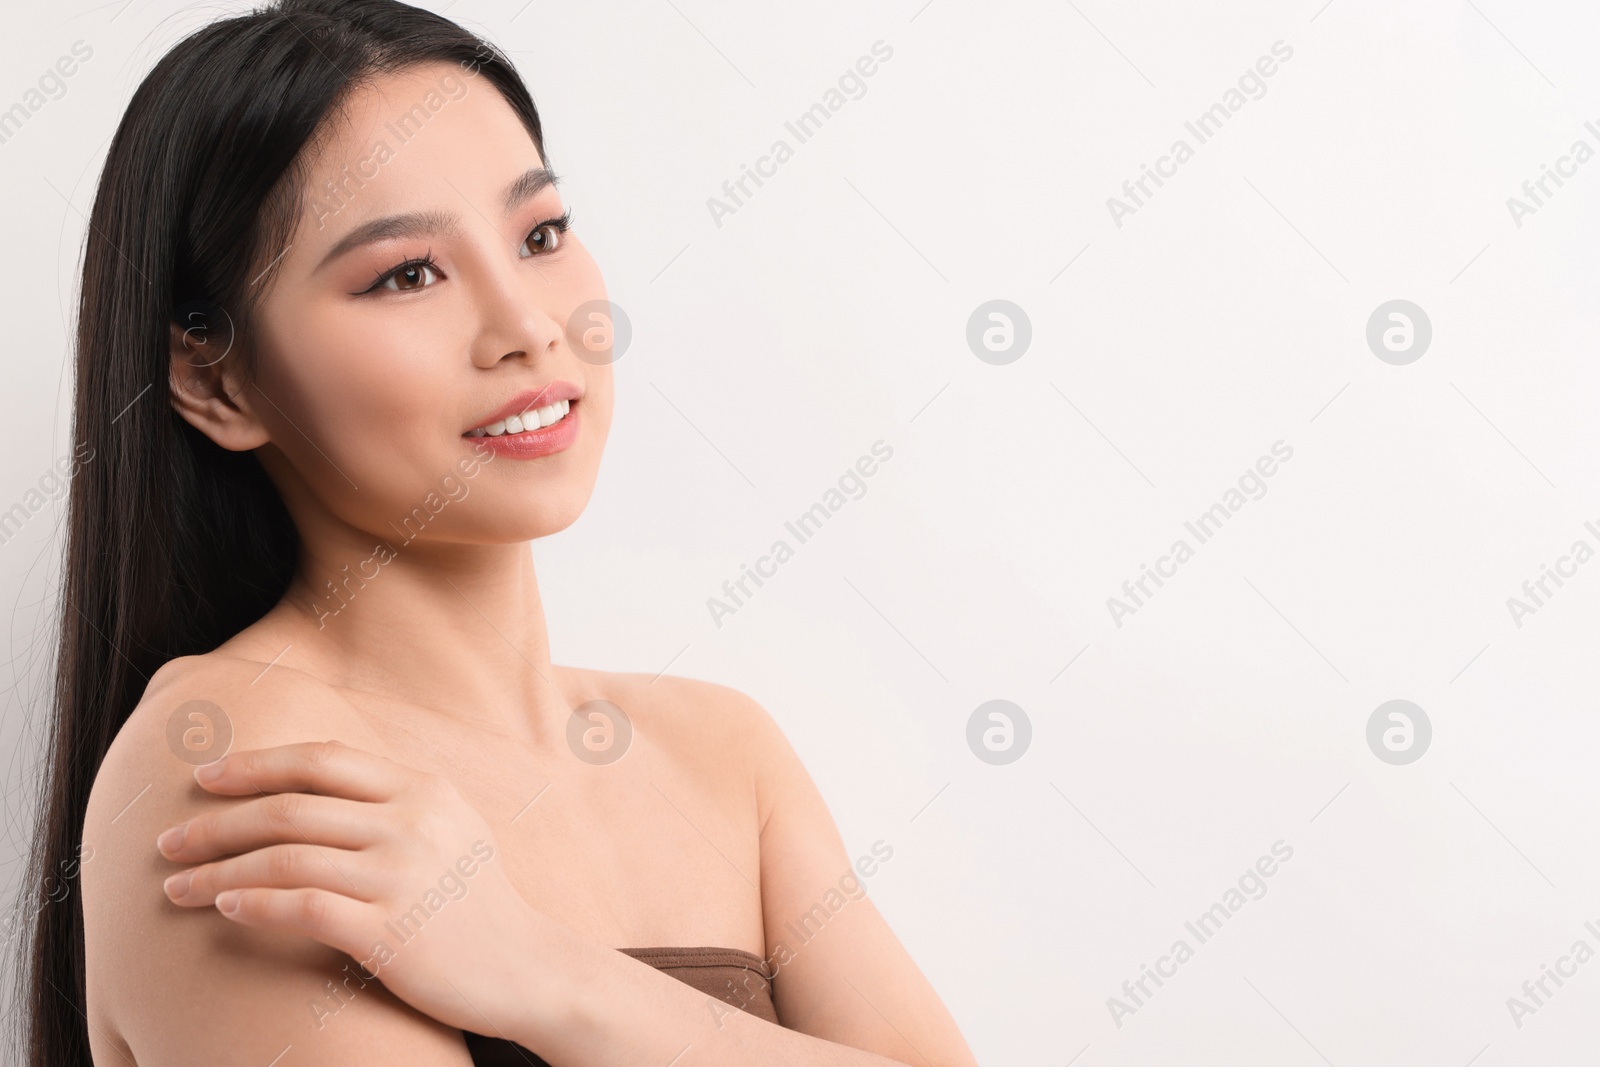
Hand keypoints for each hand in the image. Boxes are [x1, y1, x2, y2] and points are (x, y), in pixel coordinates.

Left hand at [156, 740, 545, 1036]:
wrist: (526, 966)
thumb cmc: (475, 900)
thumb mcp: (449, 826)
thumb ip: (392, 800)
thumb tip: (309, 781)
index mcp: (424, 789)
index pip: (323, 760)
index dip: (256, 763)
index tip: (205, 777)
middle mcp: (413, 823)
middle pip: (291, 807)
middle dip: (217, 821)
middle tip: (169, 839)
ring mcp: (402, 876)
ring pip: (286, 856)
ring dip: (219, 869)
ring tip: (177, 886)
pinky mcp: (390, 931)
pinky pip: (302, 906)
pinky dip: (254, 902)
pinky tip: (225, 906)